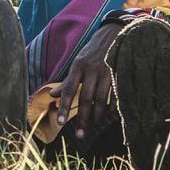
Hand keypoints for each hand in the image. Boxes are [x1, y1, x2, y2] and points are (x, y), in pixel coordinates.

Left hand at [50, 22, 121, 137]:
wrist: (113, 34)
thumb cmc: (92, 52)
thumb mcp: (77, 63)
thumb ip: (67, 81)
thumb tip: (51, 95)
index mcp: (78, 66)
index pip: (68, 89)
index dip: (63, 107)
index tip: (59, 123)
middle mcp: (91, 69)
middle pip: (85, 98)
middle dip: (82, 118)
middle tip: (79, 134)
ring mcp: (106, 72)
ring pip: (100, 100)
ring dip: (96, 116)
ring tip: (92, 127)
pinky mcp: (118, 74)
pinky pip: (114, 96)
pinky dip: (111, 107)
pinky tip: (108, 116)